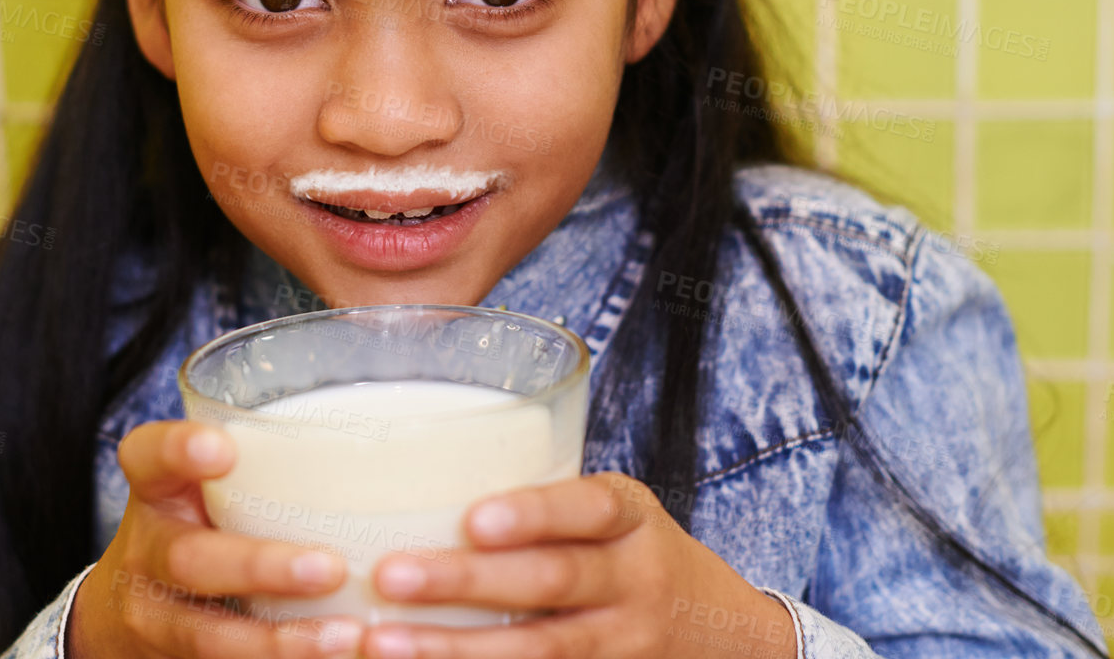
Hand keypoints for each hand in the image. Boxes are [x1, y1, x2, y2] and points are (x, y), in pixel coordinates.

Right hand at [67, 419, 366, 657]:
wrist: (127, 614)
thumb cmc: (202, 520)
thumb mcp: (209, 482)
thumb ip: (271, 455)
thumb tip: (415, 416)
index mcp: (157, 488)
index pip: (149, 456)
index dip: (178, 451)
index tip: (222, 447)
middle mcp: (149, 550)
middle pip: (190, 560)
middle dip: (260, 567)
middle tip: (328, 567)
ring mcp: (158, 617)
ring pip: (210, 636)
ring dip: (282, 641)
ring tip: (351, 637)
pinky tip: (347, 658)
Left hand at [356, 471, 796, 658]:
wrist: (730, 633)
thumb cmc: (636, 554)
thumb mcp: (616, 512)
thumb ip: (544, 500)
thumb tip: (414, 473)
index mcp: (631, 518)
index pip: (589, 508)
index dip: (533, 513)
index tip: (473, 519)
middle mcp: (635, 580)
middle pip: (551, 582)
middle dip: (466, 582)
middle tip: (390, 574)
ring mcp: (625, 644)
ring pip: (540, 651)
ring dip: (456, 650)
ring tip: (383, 642)